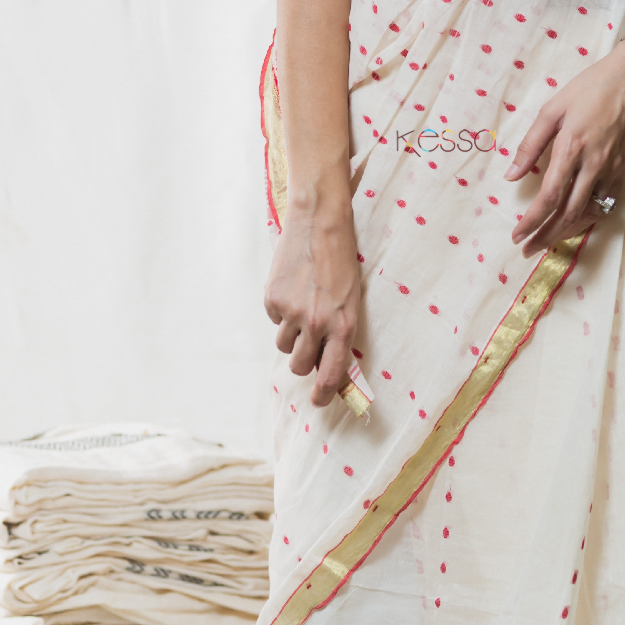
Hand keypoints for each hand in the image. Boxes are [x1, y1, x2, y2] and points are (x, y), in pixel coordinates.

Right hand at [264, 186, 362, 406]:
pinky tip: (293, 289)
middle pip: (301, 366)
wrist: (320, 223)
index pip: (331, 373)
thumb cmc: (342, 261)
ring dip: (292, 335)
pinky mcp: (272, 299)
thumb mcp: (352, 300)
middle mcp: (317, 323)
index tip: (318, 401)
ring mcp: (291, 312)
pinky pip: (274, 321)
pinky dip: (281, 311)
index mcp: (344, 325)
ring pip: (284, 345)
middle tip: (309, 344)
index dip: (324, 393)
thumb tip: (327, 361)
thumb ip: (341, 331)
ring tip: (303, 306)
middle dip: (304, 361)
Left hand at [506, 43, 624, 257]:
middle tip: (526, 249)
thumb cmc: (589, 89)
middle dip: (545, 236)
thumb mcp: (552, 109)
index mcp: (571, 148)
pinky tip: (573, 221)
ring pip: (587, 214)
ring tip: (546, 241)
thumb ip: (530, 145)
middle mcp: (593, 165)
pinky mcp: (622, 170)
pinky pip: (604, 204)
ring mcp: (611, 170)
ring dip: (565, 232)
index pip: (549, 197)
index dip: (532, 221)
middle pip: (567, 214)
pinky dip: (587, 218)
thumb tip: (511, 175)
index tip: (517, 234)